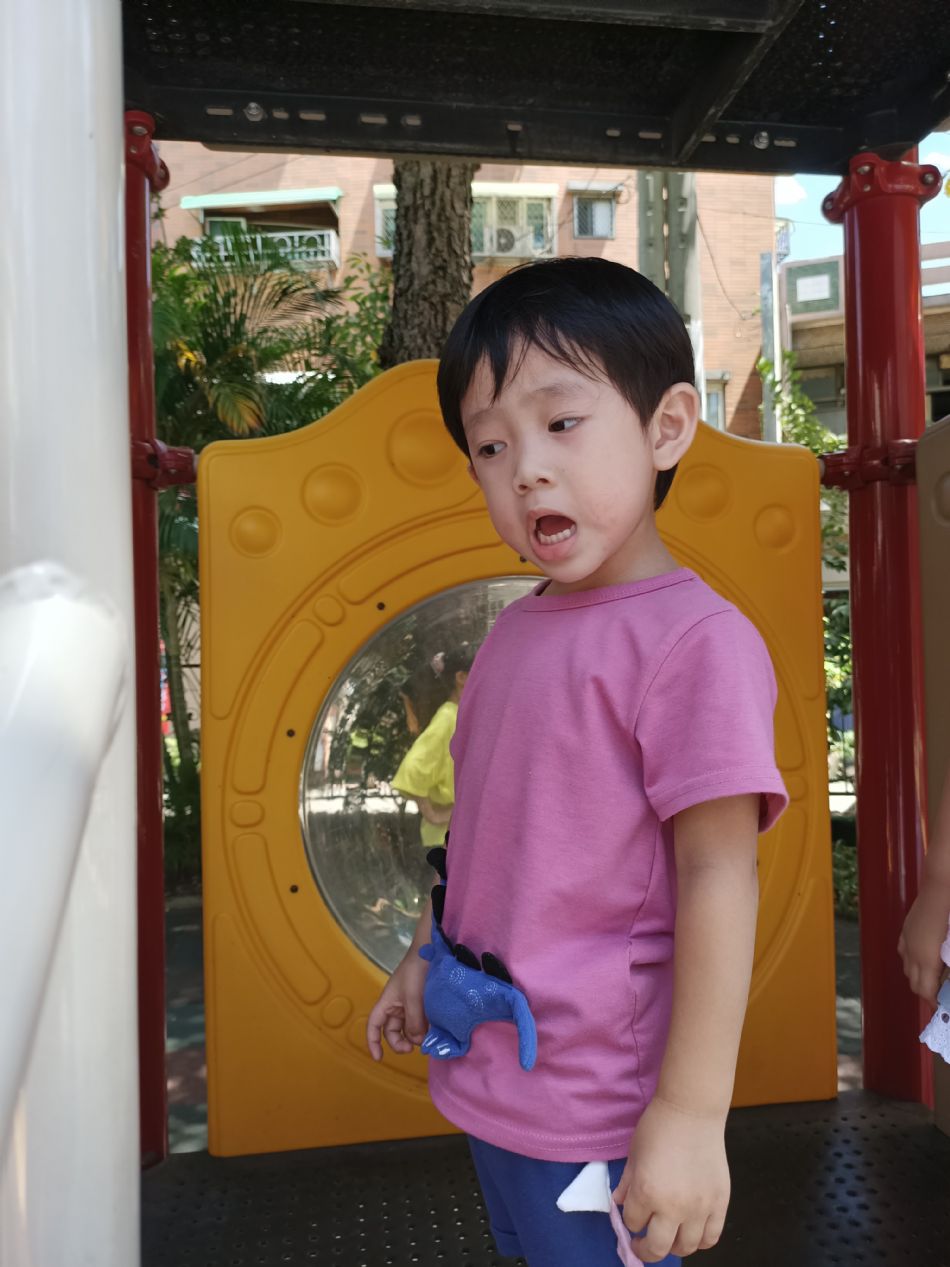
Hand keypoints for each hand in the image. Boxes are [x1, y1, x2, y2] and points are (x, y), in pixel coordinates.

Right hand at [366, 948, 429, 1059]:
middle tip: (413, 1049)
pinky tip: (433, 1032)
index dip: (373, 1042)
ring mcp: (409, 1005)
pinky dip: (424, 1029)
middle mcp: (396, 1006)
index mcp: (387, 1002)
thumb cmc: (416, 972)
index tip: (379, 1058)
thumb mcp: (413, 998)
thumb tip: (417, 1042)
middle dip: (400, 1043)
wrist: (431, 952)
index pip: (374, 1025)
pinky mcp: (422, 1004)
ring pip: (408, 1028)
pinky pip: (419, 1022)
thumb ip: (413, 1022)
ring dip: (414, 1037)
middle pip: (392, 1031)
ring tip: (427, 1038)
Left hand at [612, 1097, 729, 1260]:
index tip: (632, 1214)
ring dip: (673, 1247)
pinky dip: (699, 1241)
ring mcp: (700, 1207)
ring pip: (686, 1248)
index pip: (633, 1223)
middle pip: (658, 1247)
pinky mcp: (719, 1203)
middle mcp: (673, 1205)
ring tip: (667, 1236)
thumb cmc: (658, 1126)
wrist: (692, 1110)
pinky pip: (711, 1237)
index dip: (629, 1220)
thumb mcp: (634, 1154)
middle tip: (642, 1244)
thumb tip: (618, 1204)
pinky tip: (690, 1231)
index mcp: (647, 1191)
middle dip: (645, 1250)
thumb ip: (626, 1183)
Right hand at [899, 888, 949, 1006]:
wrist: (941, 885)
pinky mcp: (906, 929)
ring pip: (907, 968)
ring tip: (934, 979)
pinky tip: (922, 957)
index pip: (925, 991)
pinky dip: (912, 960)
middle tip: (939, 995)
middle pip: (914, 984)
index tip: (941, 1006)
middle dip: (926, 993)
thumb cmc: (949, 913)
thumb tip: (947, 973)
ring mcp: (907, 940)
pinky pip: (904, 952)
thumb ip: (947, 964)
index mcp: (926, 959)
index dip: (933, 1002)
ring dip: (919, 977)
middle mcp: (912, 952)